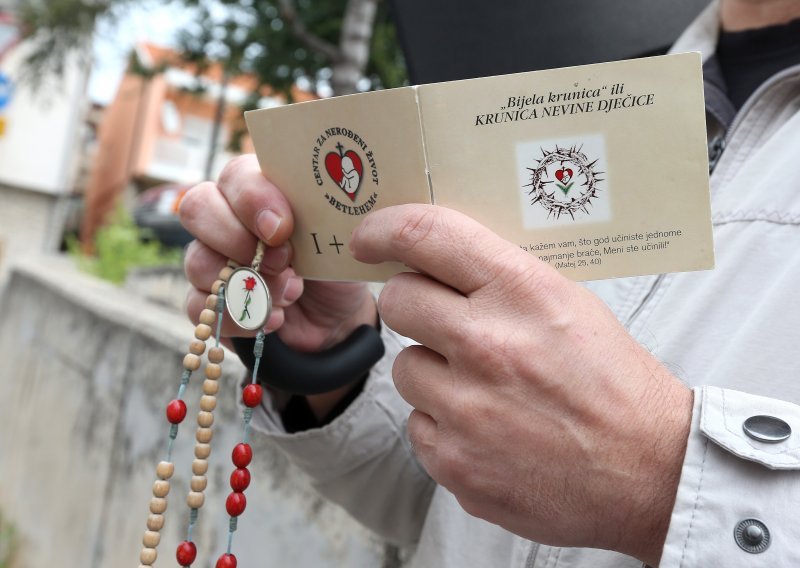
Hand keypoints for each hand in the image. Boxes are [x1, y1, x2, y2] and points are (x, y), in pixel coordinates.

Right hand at [179, 155, 375, 352]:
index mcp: (259, 190)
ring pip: (197, 261)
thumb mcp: (337, 236)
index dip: (252, 199)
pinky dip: (240, 317)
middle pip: (197, 208)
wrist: (336, 314)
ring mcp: (212, 259)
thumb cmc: (332, 263)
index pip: (235, 175)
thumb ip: (317, 216)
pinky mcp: (209, 300)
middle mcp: (226, 218)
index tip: (282, 227)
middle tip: (282, 260)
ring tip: (290, 294)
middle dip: (238, 238)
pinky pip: (200, 307)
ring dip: (247, 282)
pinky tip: (275, 319)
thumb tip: (299, 215)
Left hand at [350, 204, 691, 565]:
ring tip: (482, 388)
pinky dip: (443, 424)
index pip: (426, 235)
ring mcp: (467, 409)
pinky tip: (486, 429)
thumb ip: (501, 279)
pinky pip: (418, 424)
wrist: (651, 472)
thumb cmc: (614, 384)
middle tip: (438, 320)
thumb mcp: (569, 305)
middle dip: (412, 305)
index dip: (383, 229)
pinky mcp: (455, 462)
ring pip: (404, 367)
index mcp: (522, 293)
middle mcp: (488, 345)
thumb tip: (438, 260)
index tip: (368, 239)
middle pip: (397, 301)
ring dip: (433, 372)